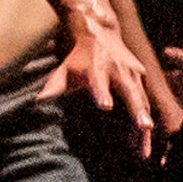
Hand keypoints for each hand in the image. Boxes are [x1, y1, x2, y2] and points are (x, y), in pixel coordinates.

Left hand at [52, 16, 180, 158]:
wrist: (99, 32)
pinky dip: (147, 121)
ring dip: (145, 122)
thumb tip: (35, 106)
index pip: (99, 82)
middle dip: (137, 110)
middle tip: (144, 127)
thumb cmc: (78, 59)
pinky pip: (146, 101)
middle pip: (129, 92)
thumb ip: (52, 89)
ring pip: (142, 99)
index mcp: (96, 69)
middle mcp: (117, 70)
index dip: (102, 93)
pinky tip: (146, 144)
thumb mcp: (64, 71)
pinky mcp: (141, 77)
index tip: (106, 106)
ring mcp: (133, 73)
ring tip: (145, 148)